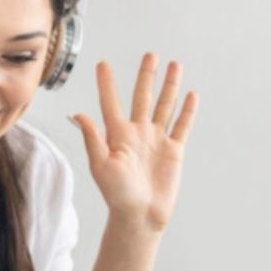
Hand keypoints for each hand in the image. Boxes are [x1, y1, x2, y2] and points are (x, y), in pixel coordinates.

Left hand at [70, 53, 198, 231]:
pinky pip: (182, 126)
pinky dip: (187, 111)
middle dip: (146, 75)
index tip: (103, 64)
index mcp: (117, 135)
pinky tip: (191, 95)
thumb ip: (93, 138)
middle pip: (142, 96)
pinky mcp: (173, 151)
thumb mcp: (100, 165)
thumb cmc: (116, 194)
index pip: (111, 102)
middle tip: (150, 54)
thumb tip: (79, 114)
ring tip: (174, 65)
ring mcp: (156, 140)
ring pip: (164, 105)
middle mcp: (138, 133)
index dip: (107, 83)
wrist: (140, 215)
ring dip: (169, 86)